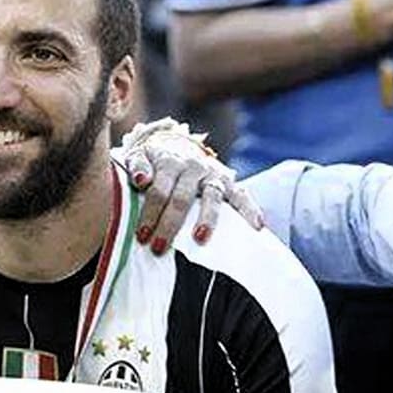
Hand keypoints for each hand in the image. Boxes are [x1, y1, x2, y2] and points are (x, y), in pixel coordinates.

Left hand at [121, 120, 262, 253]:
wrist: (176, 144)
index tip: (141, 236)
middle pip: (182, 198)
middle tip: (159, 247)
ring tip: (199, 239)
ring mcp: (212, 174)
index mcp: (169, 161)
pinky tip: (256, 226)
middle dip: (170, 224)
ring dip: (206, 220)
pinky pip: (241, 195)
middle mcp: (193, 166)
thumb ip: (137, 166)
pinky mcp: (228, 181)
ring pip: (211, 197)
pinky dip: (250, 209)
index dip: (149, 214)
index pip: (159, 190)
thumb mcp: (138, 156)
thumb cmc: (153, 161)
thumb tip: (141, 180)